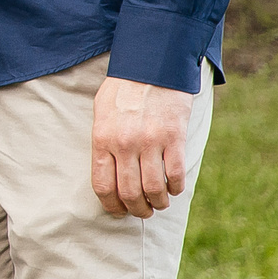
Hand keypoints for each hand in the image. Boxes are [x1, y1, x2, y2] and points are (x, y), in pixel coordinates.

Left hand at [90, 74, 192, 217]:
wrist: (152, 66)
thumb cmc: (123, 89)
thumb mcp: (101, 113)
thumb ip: (103, 143)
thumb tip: (107, 173)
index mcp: (102, 139)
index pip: (103, 185)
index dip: (111, 205)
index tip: (119, 212)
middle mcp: (125, 144)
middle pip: (129, 193)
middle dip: (136, 210)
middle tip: (142, 212)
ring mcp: (150, 142)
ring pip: (153, 189)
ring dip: (158, 203)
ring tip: (159, 203)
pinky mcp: (174, 138)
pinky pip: (175, 175)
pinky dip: (176, 188)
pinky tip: (174, 188)